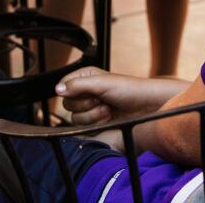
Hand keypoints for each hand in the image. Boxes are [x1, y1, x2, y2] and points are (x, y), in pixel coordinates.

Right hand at [55, 67, 170, 125]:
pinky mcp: (95, 123)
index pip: (63, 86)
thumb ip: (78, 86)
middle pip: (67, 104)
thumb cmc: (129, 90)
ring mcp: (90, 108)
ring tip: (108, 109)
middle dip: (86, 105)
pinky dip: (97, 123)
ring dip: (93, 115)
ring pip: (75, 118)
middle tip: (102, 100)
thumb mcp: (102, 83)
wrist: (147, 108)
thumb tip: (57, 90)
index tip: (87, 92)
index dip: (72, 92)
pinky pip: (84, 128)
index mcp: (85, 77)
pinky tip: (109, 117)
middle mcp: (85, 92)